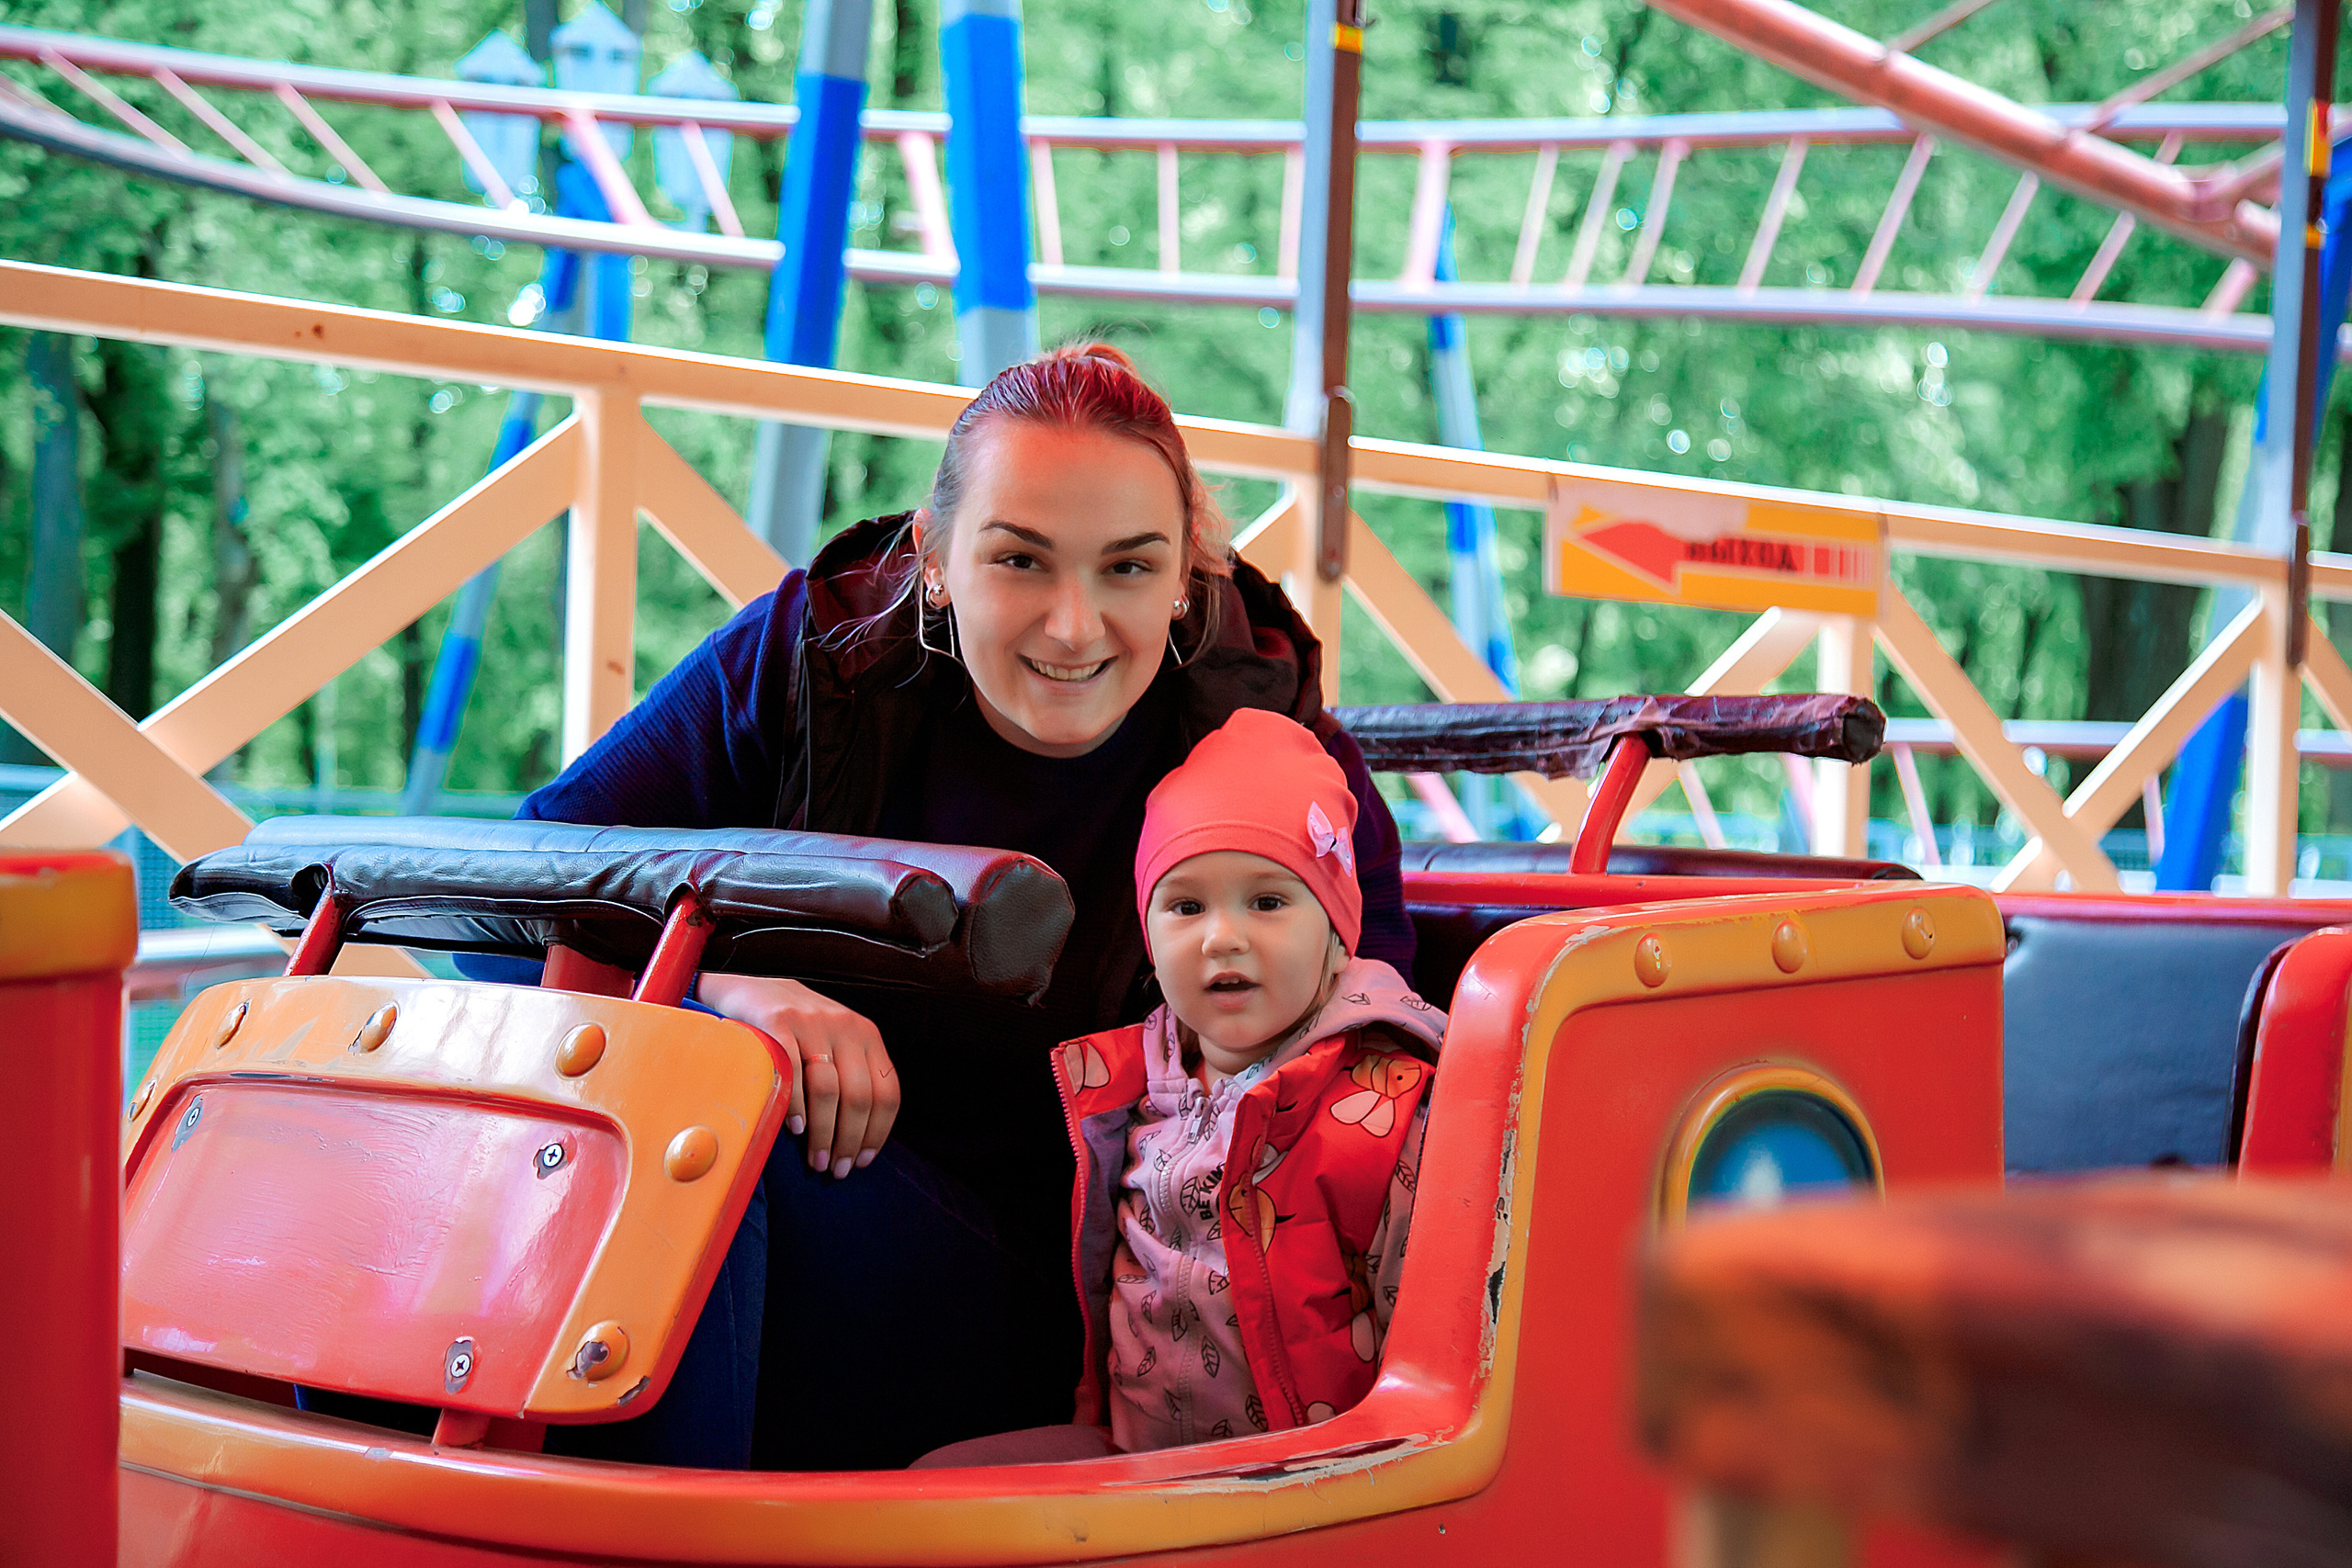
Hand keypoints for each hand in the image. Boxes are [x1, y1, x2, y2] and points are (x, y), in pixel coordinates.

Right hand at [696, 974, 900, 1178]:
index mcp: (867, 1036)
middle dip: (850, 1141)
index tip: (863, 1161)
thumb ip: (851, 1077)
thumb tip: (859, 1140)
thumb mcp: (836, 1044)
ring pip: (828, 1089)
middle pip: (859, 1096)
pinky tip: (795, 1130)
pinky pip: (792, 1073)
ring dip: (824, 1133)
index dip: (878, 1133)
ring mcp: (812, 1023)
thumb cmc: (799, 1030)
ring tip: (817, 1160)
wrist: (755, 988)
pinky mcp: (778, 1023)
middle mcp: (845, 1027)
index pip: (887, 1092)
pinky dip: (795, 1106)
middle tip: (837, 1170)